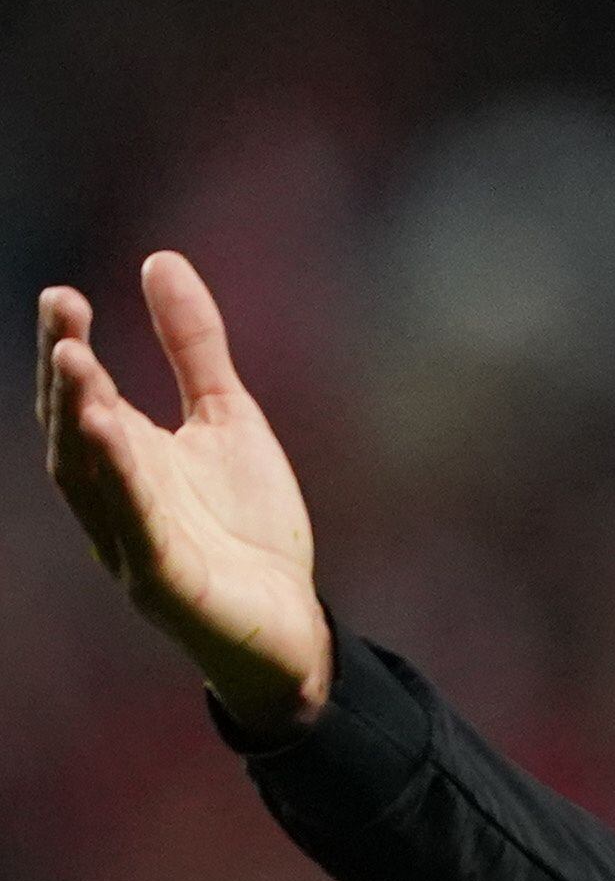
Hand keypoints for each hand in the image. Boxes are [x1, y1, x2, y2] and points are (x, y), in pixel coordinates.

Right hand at [37, 252, 331, 736]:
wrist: (287, 621)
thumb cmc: (247, 525)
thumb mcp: (226, 417)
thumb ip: (194, 347)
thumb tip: (159, 258)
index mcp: (126, 455)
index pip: (83, 395)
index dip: (68, 346)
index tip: (63, 295)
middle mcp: (115, 494)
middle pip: (75, 428)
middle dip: (65, 374)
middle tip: (62, 313)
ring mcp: (132, 539)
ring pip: (93, 476)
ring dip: (80, 419)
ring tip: (74, 361)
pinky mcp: (162, 580)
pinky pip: (136, 526)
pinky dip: (123, 481)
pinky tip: (112, 436)